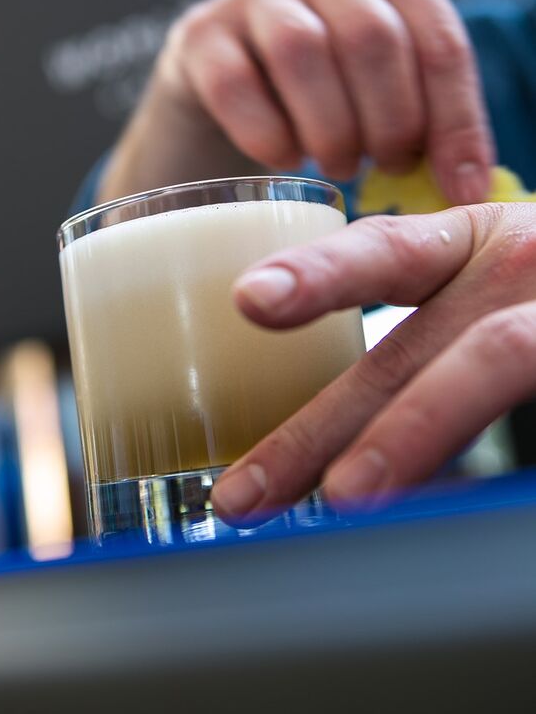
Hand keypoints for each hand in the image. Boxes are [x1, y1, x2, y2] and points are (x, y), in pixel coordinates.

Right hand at [100, 0, 493, 203]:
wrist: (228, 78)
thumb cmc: (324, 84)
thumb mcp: (386, 84)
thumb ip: (429, 117)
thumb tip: (468, 186)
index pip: (438, 38)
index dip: (455, 121)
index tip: (458, 186)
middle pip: (372, 38)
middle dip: (389, 122)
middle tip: (387, 167)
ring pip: (303, 52)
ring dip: (330, 129)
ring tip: (340, 165)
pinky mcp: (200, 34)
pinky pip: (236, 86)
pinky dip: (268, 135)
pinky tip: (286, 158)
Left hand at [211, 203, 535, 521]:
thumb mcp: (491, 272)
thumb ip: (424, 324)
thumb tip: (329, 417)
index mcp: (475, 243)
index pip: (386, 252)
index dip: (320, 274)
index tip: (249, 301)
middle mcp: (516, 271)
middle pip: (409, 349)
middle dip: (318, 425)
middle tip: (241, 492)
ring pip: (484, 368)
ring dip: (409, 435)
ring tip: (344, 495)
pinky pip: (531, 423)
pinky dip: (490, 462)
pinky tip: (430, 503)